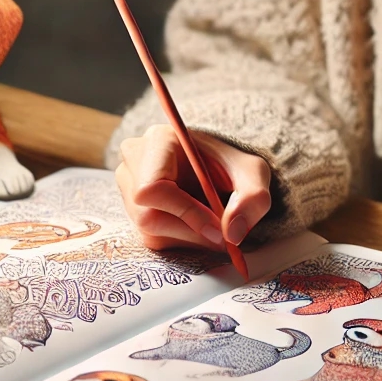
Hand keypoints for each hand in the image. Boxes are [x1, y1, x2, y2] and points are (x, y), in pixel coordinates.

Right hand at [115, 124, 271, 251]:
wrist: (217, 168)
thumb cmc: (231, 166)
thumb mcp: (253, 173)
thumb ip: (253, 198)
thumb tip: (232, 234)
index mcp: (159, 140)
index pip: (153, 187)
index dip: (184, 212)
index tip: (217, 227)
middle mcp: (134, 160)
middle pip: (148, 215)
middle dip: (190, 231)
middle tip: (222, 234)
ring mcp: (128, 185)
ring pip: (149, 231)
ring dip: (188, 237)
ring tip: (212, 224)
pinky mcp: (132, 208)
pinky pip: (151, 238)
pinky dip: (181, 239)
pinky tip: (197, 225)